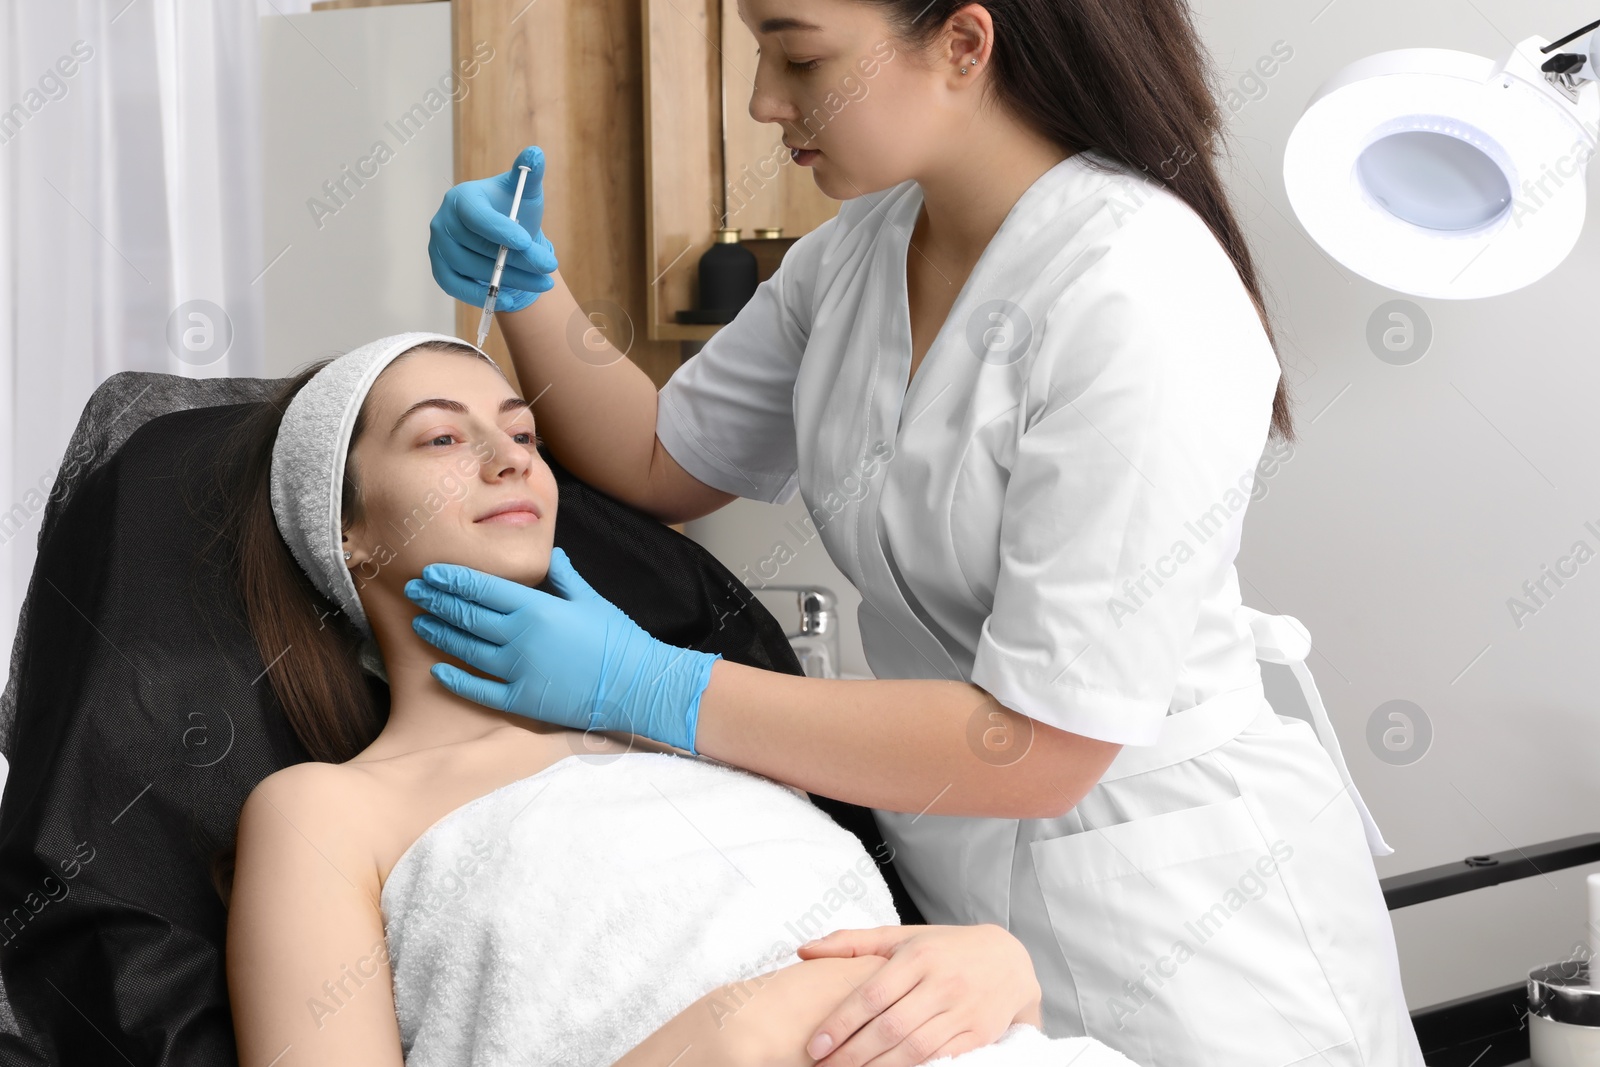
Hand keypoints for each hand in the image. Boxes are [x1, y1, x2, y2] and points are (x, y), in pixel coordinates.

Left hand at [403, 547, 719, 753]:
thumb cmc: (619, 640)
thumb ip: (566, 578)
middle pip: (467, 615)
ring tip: (420, 623)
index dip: (452, 579)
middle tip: (414, 591)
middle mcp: (520, 637)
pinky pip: (480, 689)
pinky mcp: (522, 701)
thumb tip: (554, 555)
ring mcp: (518, 670)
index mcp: (536, 608)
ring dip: (440, 634)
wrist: (638, 684)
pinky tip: (438, 671)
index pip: (482, 588)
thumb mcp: (592, 600)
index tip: (430, 572)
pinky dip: (456, 680)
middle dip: (437, 601)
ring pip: (466, 649)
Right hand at [428, 144, 559, 310]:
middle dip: (518, 259)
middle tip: (549, 267)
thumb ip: (531, 174)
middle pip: (479, 246)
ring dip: (510, 279)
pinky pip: (458, 288)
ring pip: (473, 269)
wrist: (504, 240)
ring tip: (542, 282)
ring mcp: (438, 248)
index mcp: (462, 198)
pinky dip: (484, 295)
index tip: (527, 242)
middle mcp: (443, 221)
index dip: (500, 230)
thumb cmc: (514, 212)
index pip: (477, 215)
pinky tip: (514, 298)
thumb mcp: (526, 192)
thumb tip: (535, 153)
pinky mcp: (441, 271)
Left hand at [794, 924, 1043, 1065]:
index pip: (871, 995)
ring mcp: (963, 1011)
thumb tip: (803, 949)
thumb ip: (852, 943)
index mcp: (918, 955)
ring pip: (915, 1049)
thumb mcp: (901, 937)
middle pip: (890, 1027)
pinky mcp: (979, 1035)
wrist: (1009, 961)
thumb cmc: (944, 948)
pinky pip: (941, 1059)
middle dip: (853, 1053)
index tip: (815, 1045)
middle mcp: (942, 982)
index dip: (840, 1023)